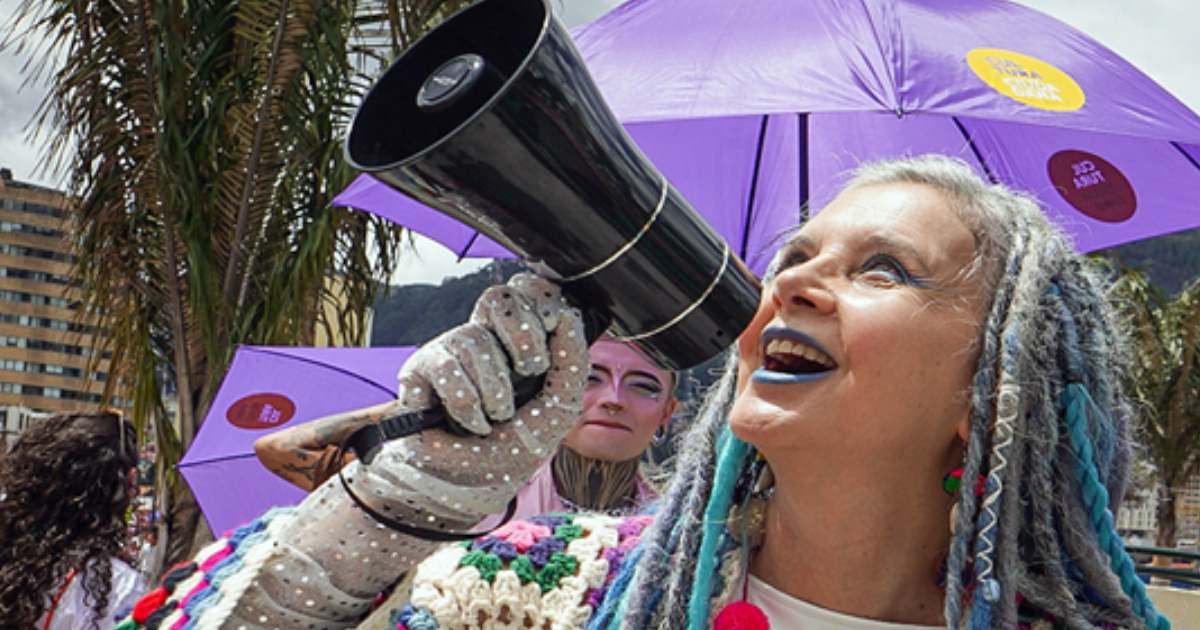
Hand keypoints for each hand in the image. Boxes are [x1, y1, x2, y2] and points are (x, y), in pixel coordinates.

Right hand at [396, 272, 579, 434]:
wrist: (474, 483)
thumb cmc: (516, 444)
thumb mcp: (558, 407)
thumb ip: (572, 363)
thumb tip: (569, 317)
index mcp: (518, 339)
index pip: (524, 290)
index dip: (539, 296)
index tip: (554, 323)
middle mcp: (484, 338)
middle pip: (497, 298)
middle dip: (523, 335)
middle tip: (530, 371)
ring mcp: (450, 350)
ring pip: (473, 338)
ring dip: (495, 389)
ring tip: (497, 417)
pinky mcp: (420, 370)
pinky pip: (445, 367)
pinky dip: (466, 404)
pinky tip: (472, 424)